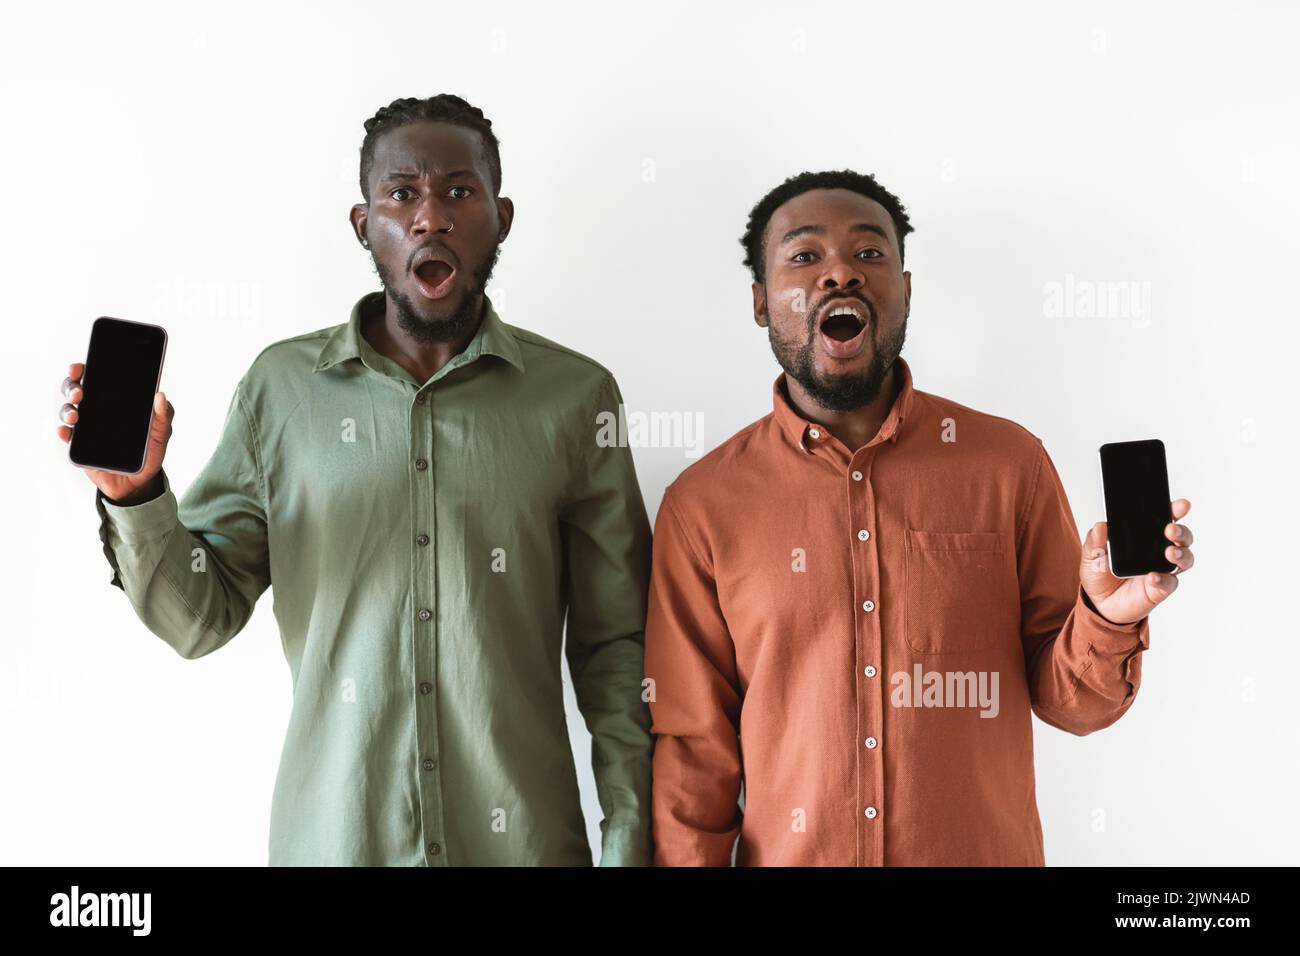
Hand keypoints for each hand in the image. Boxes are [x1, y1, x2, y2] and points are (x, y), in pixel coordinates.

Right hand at [58, 361, 173, 504]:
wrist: (140, 482)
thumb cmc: (149, 452)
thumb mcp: (161, 433)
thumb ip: (163, 416)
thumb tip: (160, 395)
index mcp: (114, 401)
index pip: (96, 379)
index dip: (84, 370)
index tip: (80, 367)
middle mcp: (96, 411)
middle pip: (76, 390)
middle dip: (72, 386)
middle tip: (80, 392)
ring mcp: (85, 428)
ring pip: (68, 411)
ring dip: (67, 410)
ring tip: (75, 415)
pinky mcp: (79, 447)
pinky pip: (67, 437)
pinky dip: (64, 432)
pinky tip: (66, 432)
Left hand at [1079, 499, 1192, 625]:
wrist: (1098, 603)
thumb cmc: (1100, 574)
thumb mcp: (1091, 555)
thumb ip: (1094, 541)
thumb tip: (1100, 526)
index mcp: (1145, 537)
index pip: (1164, 519)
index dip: (1174, 511)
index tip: (1180, 505)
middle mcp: (1159, 551)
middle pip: (1182, 537)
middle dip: (1181, 531)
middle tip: (1170, 528)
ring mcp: (1162, 570)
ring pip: (1185, 558)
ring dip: (1181, 553)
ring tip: (1169, 551)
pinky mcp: (1160, 589)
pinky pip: (1170, 583)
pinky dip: (1164, 579)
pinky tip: (1153, 576)